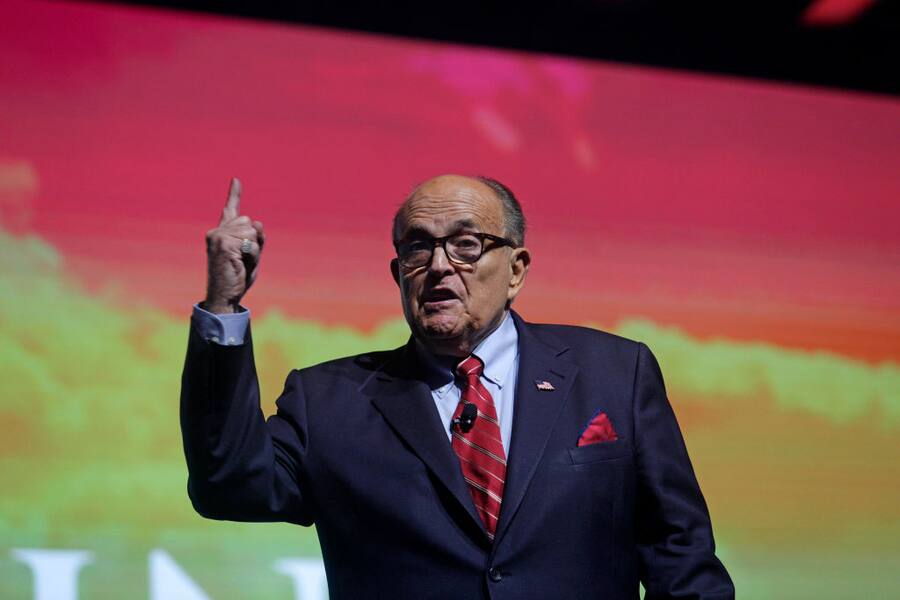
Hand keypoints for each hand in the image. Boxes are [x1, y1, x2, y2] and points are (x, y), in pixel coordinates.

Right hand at [203, 178, 264, 313]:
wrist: (224, 297)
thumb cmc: (238, 278)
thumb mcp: (252, 255)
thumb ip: (256, 237)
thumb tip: (257, 221)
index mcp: (222, 234)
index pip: (230, 210)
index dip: (234, 194)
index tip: (236, 180)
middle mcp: (217, 232)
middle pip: (249, 222)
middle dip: (254, 240)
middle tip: (243, 259)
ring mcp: (218, 237)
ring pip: (251, 231)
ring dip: (254, 249)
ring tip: (241, 263)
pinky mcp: (224, 244)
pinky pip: (251, 242)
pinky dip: (253, 254)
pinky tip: (241, 264)